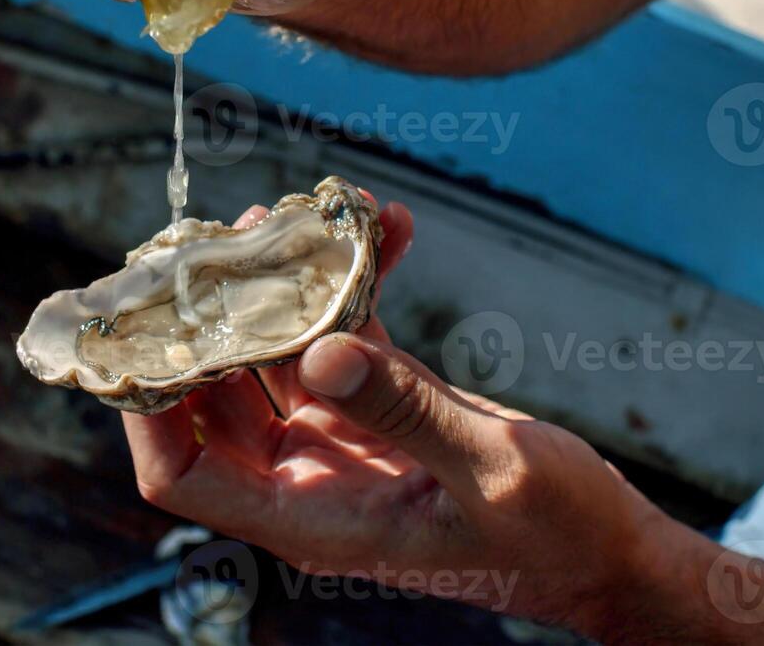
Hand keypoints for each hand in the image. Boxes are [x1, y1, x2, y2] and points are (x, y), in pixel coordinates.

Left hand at [122, 198, 663, 631]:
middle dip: (210, 318)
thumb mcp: (494, 471)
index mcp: (312, 518)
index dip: (146, 408)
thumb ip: (406, 412)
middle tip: (225, 237)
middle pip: (214, 397)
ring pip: (276, 352)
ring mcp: (344, 436)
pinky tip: (386, 226)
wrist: (617, 549)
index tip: (148, 329)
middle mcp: (310, 478)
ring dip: (281, 284)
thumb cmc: (561, 535)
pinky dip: (356, 282)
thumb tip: (315, 352)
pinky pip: (346, 332)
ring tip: (300, 214)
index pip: (182, 473)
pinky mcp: (386, 403)